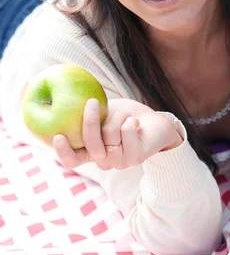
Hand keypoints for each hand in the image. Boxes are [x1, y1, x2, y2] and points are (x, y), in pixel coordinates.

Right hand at [53, 98, 181, 169]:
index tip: (57, 136)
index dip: (63, 152)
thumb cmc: (125, 115)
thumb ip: (83, 110)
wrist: (155, 121)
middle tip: (92, 102)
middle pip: (90, 146)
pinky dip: (130, 121)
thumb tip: (48, 92)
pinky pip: (126, 134)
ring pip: (109, 137)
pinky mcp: (136, 158)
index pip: (72, 160)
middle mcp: (104, 160)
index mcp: (92, 152)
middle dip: (90, 122)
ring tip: (127, 115)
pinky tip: (136, 122)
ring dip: (118, 118)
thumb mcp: (103, 111)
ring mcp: (120, 162)